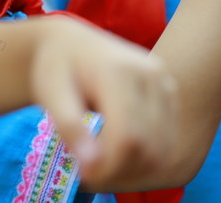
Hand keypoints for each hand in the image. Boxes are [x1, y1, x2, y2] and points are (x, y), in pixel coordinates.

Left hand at [29, 15, 178, 184]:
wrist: (73, 44)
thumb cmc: (57, 68)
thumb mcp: (51, 93)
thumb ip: (69, 126)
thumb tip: (89, 165)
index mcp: (119, 71)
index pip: (127, 137)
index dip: (109, 168)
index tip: (83, 176)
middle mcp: (150, 74)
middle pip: (148, 147)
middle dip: (120, 173)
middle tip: (91, 176)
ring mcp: (164, 83)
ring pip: (162, 148)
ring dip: (136, 170)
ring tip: (104, 168)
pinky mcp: (169, 93)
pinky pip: (167, 140)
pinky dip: (146, 159)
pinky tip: (120, 157)